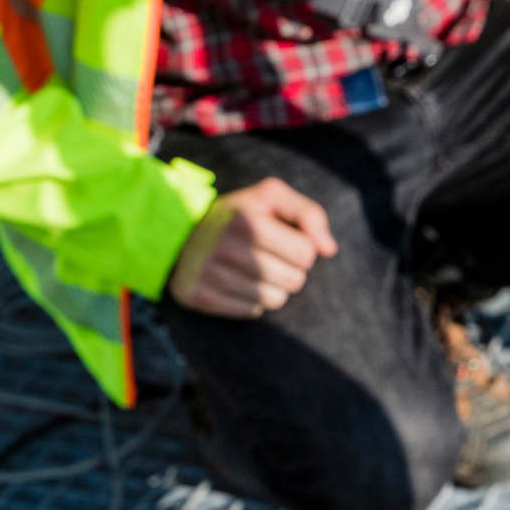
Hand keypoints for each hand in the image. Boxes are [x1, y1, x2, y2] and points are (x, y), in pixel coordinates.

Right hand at [168, 177, 336, 317]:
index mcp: (246, 219)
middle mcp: (225, 247)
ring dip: (272, 286)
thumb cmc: (238, 214)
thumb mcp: (270, 197)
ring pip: (275, 300)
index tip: (282, 238)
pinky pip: (251, 312)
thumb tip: (329, 249)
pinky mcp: (199, 296)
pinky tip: (236, 280)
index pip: (306, 253)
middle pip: (293, 281)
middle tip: (266, 254)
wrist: (180, 231)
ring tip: (251, 267)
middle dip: (289, 269)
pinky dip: (251, 299)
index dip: (301, 247)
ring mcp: (210, 274)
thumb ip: (308, 214)